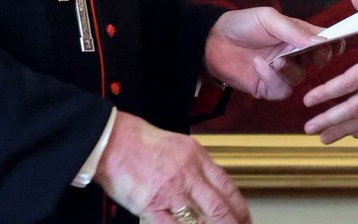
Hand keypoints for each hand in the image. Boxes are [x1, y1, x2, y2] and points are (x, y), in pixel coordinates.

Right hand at [95, 111, 249, 222]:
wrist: (113, 140)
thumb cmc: (142, 142)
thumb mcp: (179, 146)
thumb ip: (196, 166)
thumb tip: (210, 186)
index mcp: (197, 157)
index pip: (228, 187)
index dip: (240, 208)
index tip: (245, 219)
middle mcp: (188, 174)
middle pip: (220, 208)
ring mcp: (171, 191)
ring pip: (203, 220)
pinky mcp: (151, 205)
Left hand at [205, 7, 328, 99]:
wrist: (211, 41)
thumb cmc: (241, 24)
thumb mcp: (268, 19)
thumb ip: (294, 30)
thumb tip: (321, 40)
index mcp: (297, 35)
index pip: (323, 40)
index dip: (334, 44)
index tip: (336, 45)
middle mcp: (293, 54)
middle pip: (318, 62)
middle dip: (317, 59)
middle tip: (311, 54)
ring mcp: (281, 72)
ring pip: (300, 79)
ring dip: (289, 70)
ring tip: (276, 60)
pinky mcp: (267, 87)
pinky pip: (281, 90)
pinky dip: (271, 79)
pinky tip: (258, 66)